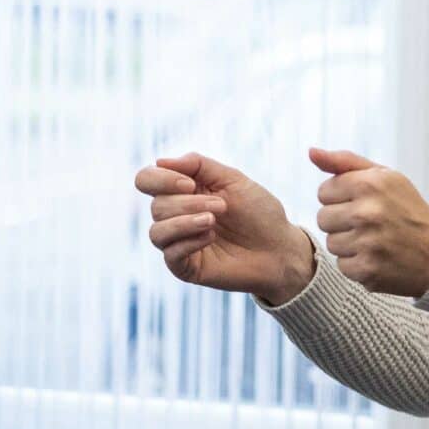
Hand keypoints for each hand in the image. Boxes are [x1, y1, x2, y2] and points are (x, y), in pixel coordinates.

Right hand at [134, 152, 315, 304]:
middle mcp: (176, 216)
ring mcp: (179, 242)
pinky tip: (210, 238)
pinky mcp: (185, 266)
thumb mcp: (233, 180)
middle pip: (156, 205)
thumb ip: (199, 166)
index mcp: (184, 191)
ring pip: (156, 232)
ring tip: (214, 220)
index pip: (148, 180)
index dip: (161, 179)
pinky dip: (188, 241)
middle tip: (222, 206)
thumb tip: (160, 161)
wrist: (280, 248)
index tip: (191, 183)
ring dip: (185, 222)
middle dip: (188, 203)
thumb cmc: (259, 212)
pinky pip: (169, 254)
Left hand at [310, 148, 428, 296]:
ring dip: (349, 244)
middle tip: (370, 224)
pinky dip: (357, 264)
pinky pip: (341, 265)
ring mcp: (368, 242)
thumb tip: (311, 152)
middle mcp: (368, 211)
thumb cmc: (409, 210)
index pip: (324, 191)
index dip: (341, 198)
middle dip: (342, 221)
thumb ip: (346, 162)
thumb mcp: (386, 177)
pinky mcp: (368, 270)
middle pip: (322, 218)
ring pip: (331, 243)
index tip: (363, 203)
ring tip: (375, 240)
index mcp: (371, 183)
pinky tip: (378, 257)